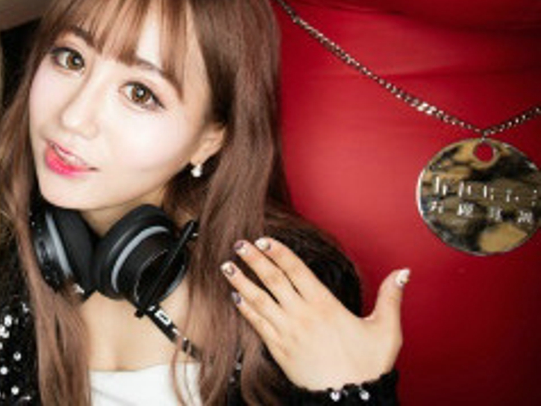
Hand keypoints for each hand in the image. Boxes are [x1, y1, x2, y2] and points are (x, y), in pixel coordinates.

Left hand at [221, 237, 406, 390]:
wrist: (349, 401)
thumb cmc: (367, 367)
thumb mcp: (386, 330)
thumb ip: (391, 298)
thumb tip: (402, 273)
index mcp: (325, 306)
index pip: (296, 270)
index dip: (278, 252)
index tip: (264, 239)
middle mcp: (302, 316)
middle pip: (272, 280)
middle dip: (253, 260)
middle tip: (239, 244)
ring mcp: (287, 332)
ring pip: (259, 301)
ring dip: (241, 282)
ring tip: (227, 267)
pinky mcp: (279, 350)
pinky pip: (258, 325)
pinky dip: (246, 310)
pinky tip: (236, 298)